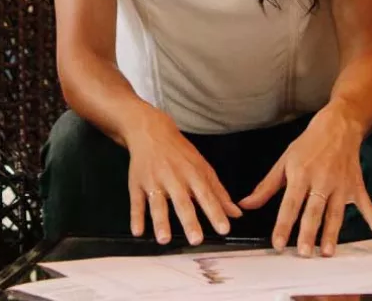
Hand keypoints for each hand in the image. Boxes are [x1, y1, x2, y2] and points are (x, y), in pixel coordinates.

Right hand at [126, 108, 241, 245]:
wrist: (150, 131)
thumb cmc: (179, 152)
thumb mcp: (201, 166)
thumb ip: (218, 191)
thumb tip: (236, 214)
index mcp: (192, 173)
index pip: (206, 195)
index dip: (215, 212)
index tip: (224, 229)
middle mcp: (173, 177)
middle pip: (182, 201)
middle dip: (189, 220)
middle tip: (196, 239)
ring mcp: (153, 180)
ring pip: (157, 202)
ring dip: (160, 221)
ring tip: (164, 238)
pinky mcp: (137, 183)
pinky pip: (136, 201)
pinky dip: (135, 216)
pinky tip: (138, 231)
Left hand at [240, 104, 371, 256]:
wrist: (337, 127)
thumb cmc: (308, 144)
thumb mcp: (284, 161)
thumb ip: (266, 187)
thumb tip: (246, 204)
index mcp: (301, 174)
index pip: (290, 203)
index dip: (283, 224)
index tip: (277, 243)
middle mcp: (321, 181)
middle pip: (314, 211)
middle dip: (308, 233)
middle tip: (303, 253)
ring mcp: (341, 185)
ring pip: (336, 213)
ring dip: (332, 233)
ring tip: (327, 252)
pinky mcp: (356, 186)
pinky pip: (366, 205)